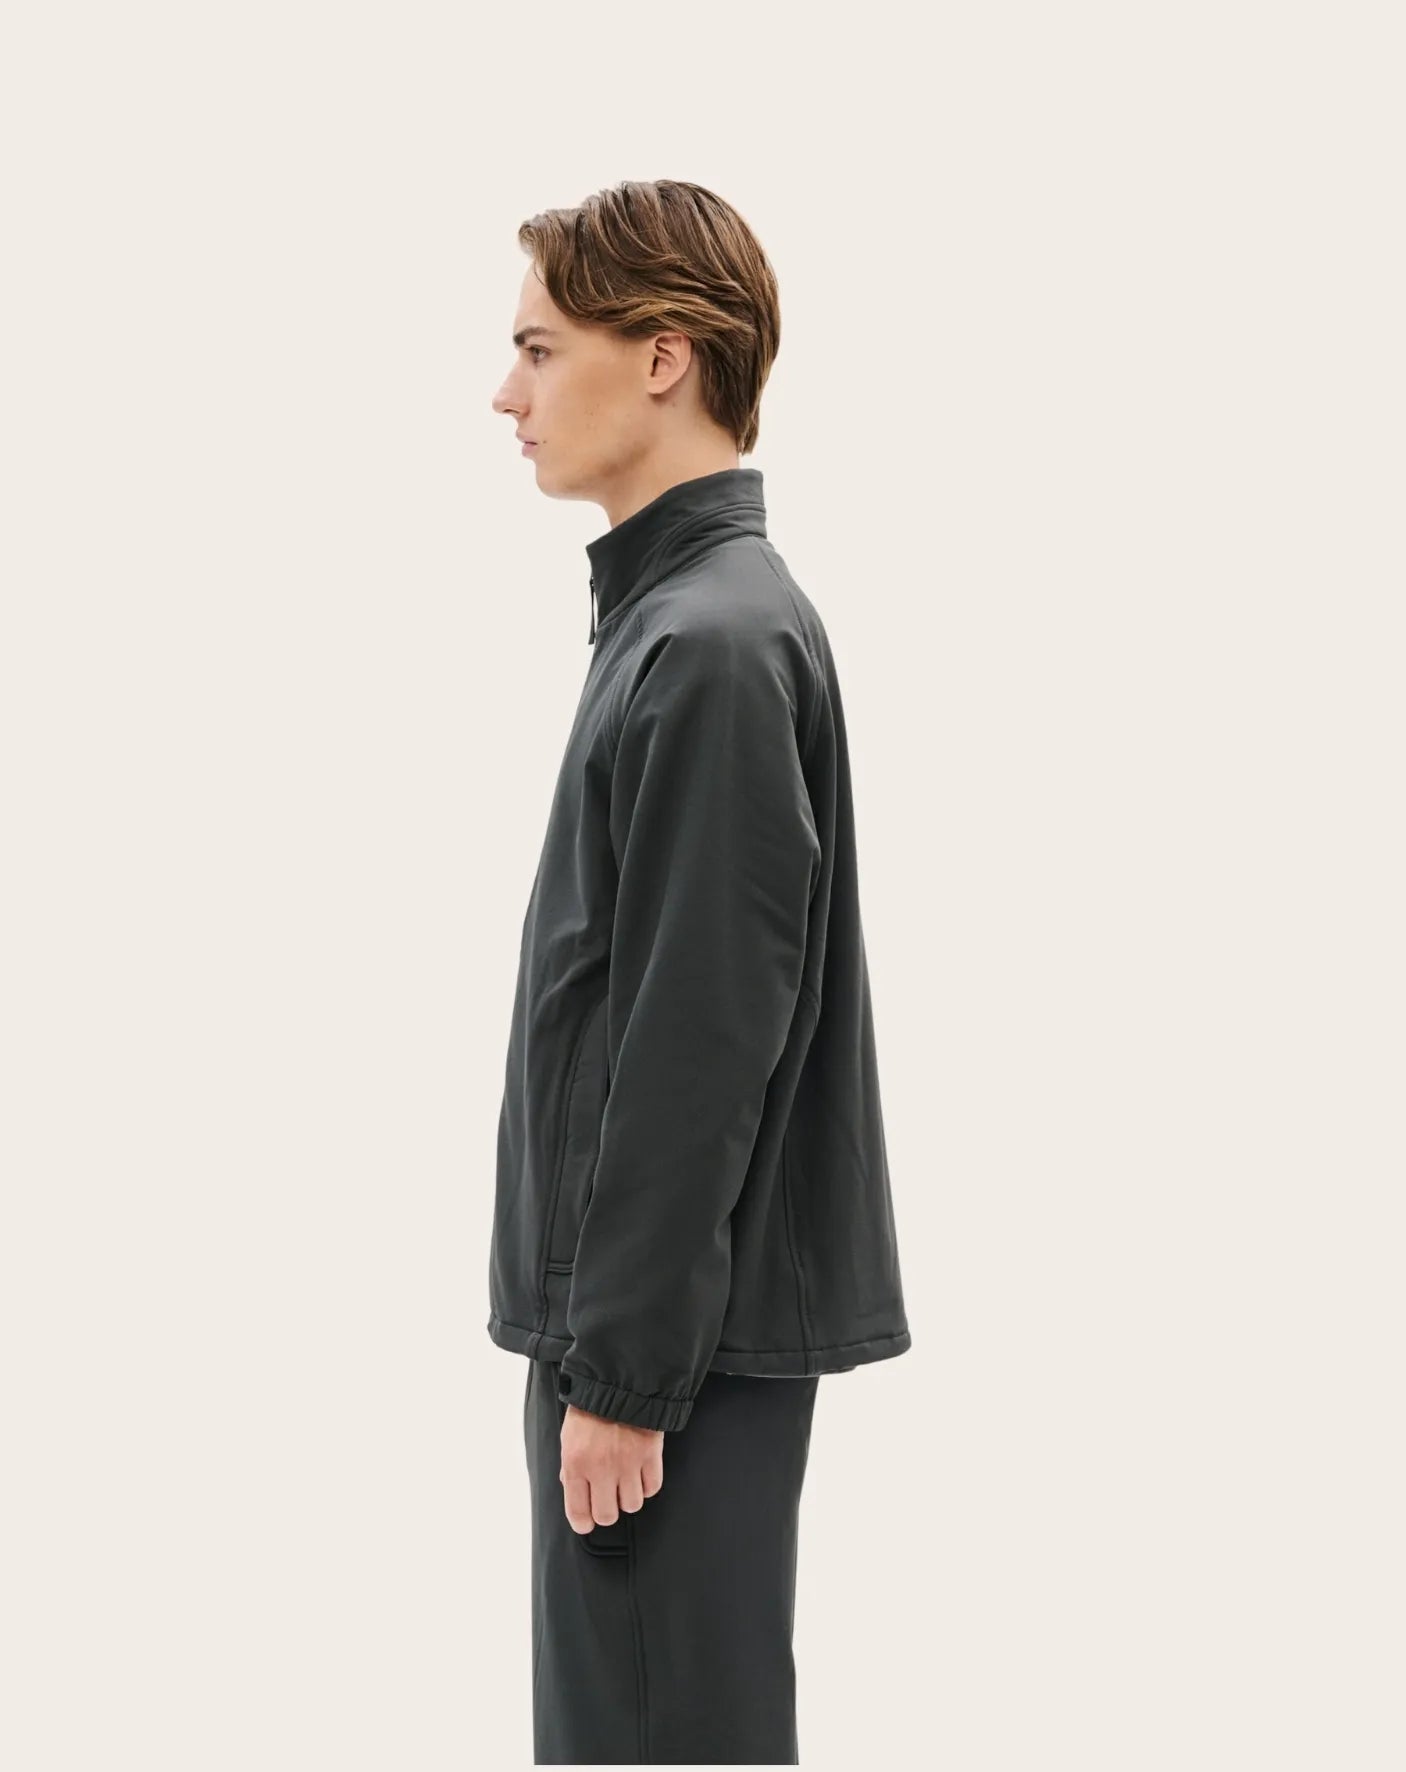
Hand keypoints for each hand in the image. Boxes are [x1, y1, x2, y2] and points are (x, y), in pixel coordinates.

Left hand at [559, 1403, 663, 1533]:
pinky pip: (652, 1487)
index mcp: (576, 1463)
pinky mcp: (651, 1455)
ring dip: (628, 1497)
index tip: (587, 1522)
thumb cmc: (590, 1407)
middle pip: (607, 1515)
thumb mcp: (569, 1436)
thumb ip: (571, 1466)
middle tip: (608, 1498)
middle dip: (607, 1510)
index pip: (578, 1512)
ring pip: (632, 1505)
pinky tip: (641, 1472)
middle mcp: (601, 1468)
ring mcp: (628, 1463)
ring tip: (625, 1481)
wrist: (620, 1380)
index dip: (583, 1523)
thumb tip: (573, 1488)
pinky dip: (647, 1484)